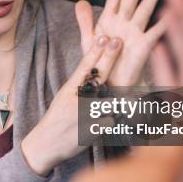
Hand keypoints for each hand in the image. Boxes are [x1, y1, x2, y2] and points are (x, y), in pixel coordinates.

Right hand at [21, 35, 122, 175]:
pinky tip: (120, 123)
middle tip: (118, 41)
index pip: (84, 66)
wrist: (45, 145)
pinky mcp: (92, 130)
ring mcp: (84, 114)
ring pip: (110, 100)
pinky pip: (112, 122)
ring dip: (121, 96)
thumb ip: (81, 84)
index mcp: (69, 89)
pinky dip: (117, 121)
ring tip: (137, 93)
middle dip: (109, 57)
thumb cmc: (57, 119)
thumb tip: (98, 70)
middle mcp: (77, 99)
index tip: (104, 36)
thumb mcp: (64, 97)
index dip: (95, 51)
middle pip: (97, 75)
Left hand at [28, 147, 182, 181]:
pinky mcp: (86, 181)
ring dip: (146, 166)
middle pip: (157, 143)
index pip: (182, 136)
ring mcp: (106, 171)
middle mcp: (132, 165)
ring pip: (133, 162)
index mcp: (157, 174)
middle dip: (171, 138)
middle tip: (181, 128)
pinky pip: (112, 176)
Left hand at [76, 0, 168, 86]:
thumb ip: (85, 21)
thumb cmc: (101, 63)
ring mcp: (134, 34)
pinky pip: (153, 33)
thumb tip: (80, 2)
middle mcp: (124, 23)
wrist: (109, 85)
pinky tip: (170, 14)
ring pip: (145, 8)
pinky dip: (162, 24)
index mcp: (111, 20)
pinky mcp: (142, 47)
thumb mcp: (89, 40)